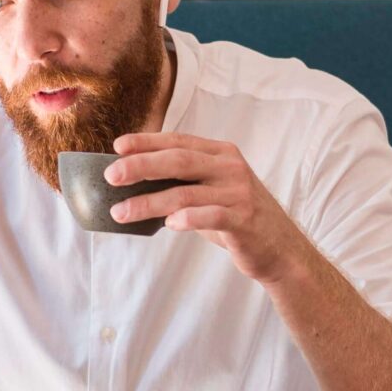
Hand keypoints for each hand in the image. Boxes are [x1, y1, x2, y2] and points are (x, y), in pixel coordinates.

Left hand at [107, 132, 312, 283]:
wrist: (280, 249)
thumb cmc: (237, 218)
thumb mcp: (211, 192)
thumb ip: (183, 183)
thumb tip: (134, 183)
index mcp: (221, 154)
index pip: (179, 141)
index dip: (147, 142)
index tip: (118, 146)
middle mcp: (230, 168)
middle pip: (179, 161)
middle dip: (141, 166)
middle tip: (111, 176)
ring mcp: (238, 193)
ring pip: (186, 192)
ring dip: (149, 202)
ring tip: (121, 212)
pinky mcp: (244, 219)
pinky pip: (211, 215)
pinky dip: (187, 218)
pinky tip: (168, 225)